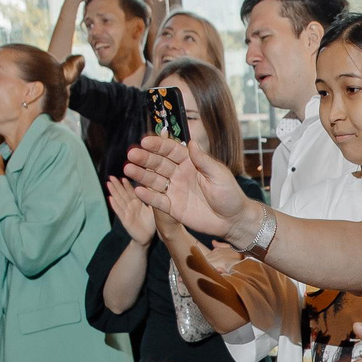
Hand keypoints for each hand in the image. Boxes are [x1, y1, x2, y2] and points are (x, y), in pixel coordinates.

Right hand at [105, 174, 156, 243]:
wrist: (147, 238)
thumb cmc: (150, 224)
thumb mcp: (153, 210)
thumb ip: (151, 200)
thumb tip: (153, 187)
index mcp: (138, 203)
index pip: (131, 192)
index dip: (126, 185)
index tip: (123, 176)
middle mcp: (131, 207)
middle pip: (123, 194)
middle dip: (117, 185)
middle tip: (111, 176)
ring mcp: (127, 213)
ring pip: (119, 200)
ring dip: (113, 192)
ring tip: (108, 184)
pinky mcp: (125, 220)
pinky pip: (120, 212)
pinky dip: (115, 205)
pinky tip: (110, 198)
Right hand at [124, 134, 251, 239]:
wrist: (233, 220)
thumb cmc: (230, 194)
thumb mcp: (219, 175)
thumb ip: (204, 161)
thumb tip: (191, 143)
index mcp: (190, 162)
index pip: (171, 151)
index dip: (158, 145)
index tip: (145, 141)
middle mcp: (179, 174)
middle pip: (159, 164)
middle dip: (145, 158)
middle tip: (131, 154)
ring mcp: (175, 190)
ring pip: (155, 180)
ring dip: (142, 175)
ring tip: (128, 169)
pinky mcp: (173, 207)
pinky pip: (158, 200)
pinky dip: (148, 196)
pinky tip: (138, 190)